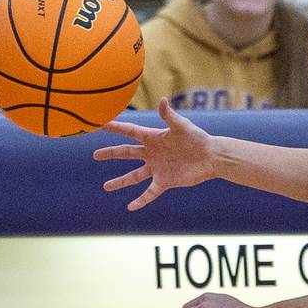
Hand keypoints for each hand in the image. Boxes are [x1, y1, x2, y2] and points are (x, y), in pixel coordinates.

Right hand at [93, 98, 216, 210]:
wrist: (212, 157)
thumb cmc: (198, 138)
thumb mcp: (182, 126)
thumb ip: (169, 116)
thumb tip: (163, 100)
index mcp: (153, 138)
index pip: (130, 132)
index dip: (115, 128)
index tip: (99, 124)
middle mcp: (152, 153)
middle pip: (126, 153)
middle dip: (111, 153)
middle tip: (95, 155)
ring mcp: (157, 168)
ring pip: (134, 176)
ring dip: (120, 182)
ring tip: (106, 187)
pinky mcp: (165, 181)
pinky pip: (150, 192)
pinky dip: (141, 200)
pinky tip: (131, 207)